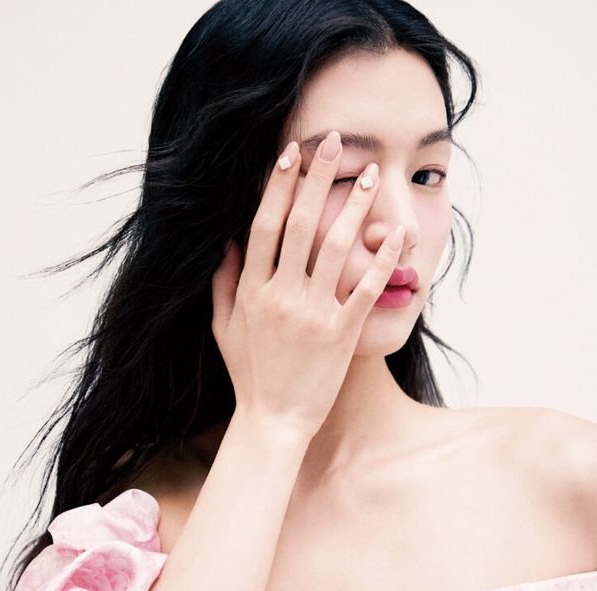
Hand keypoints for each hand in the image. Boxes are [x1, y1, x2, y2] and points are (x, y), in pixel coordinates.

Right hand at [211, 130, 404, 440]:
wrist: (274, 421)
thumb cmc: (250, 375)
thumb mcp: (224, 328)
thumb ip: (222, 283)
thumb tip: (228, 241)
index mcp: (251, 291)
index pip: (264, 225)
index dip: (278, 185)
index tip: (291, 153)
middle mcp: (279, 296)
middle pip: (300, 224)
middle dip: (317, 179)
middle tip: (333, 142)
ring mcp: (312, 315)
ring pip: (335, 249)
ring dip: (355, 207)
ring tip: (371, 175)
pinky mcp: (341, 335)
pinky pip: (365, 290)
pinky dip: (382, 261)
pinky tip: (396, 235)